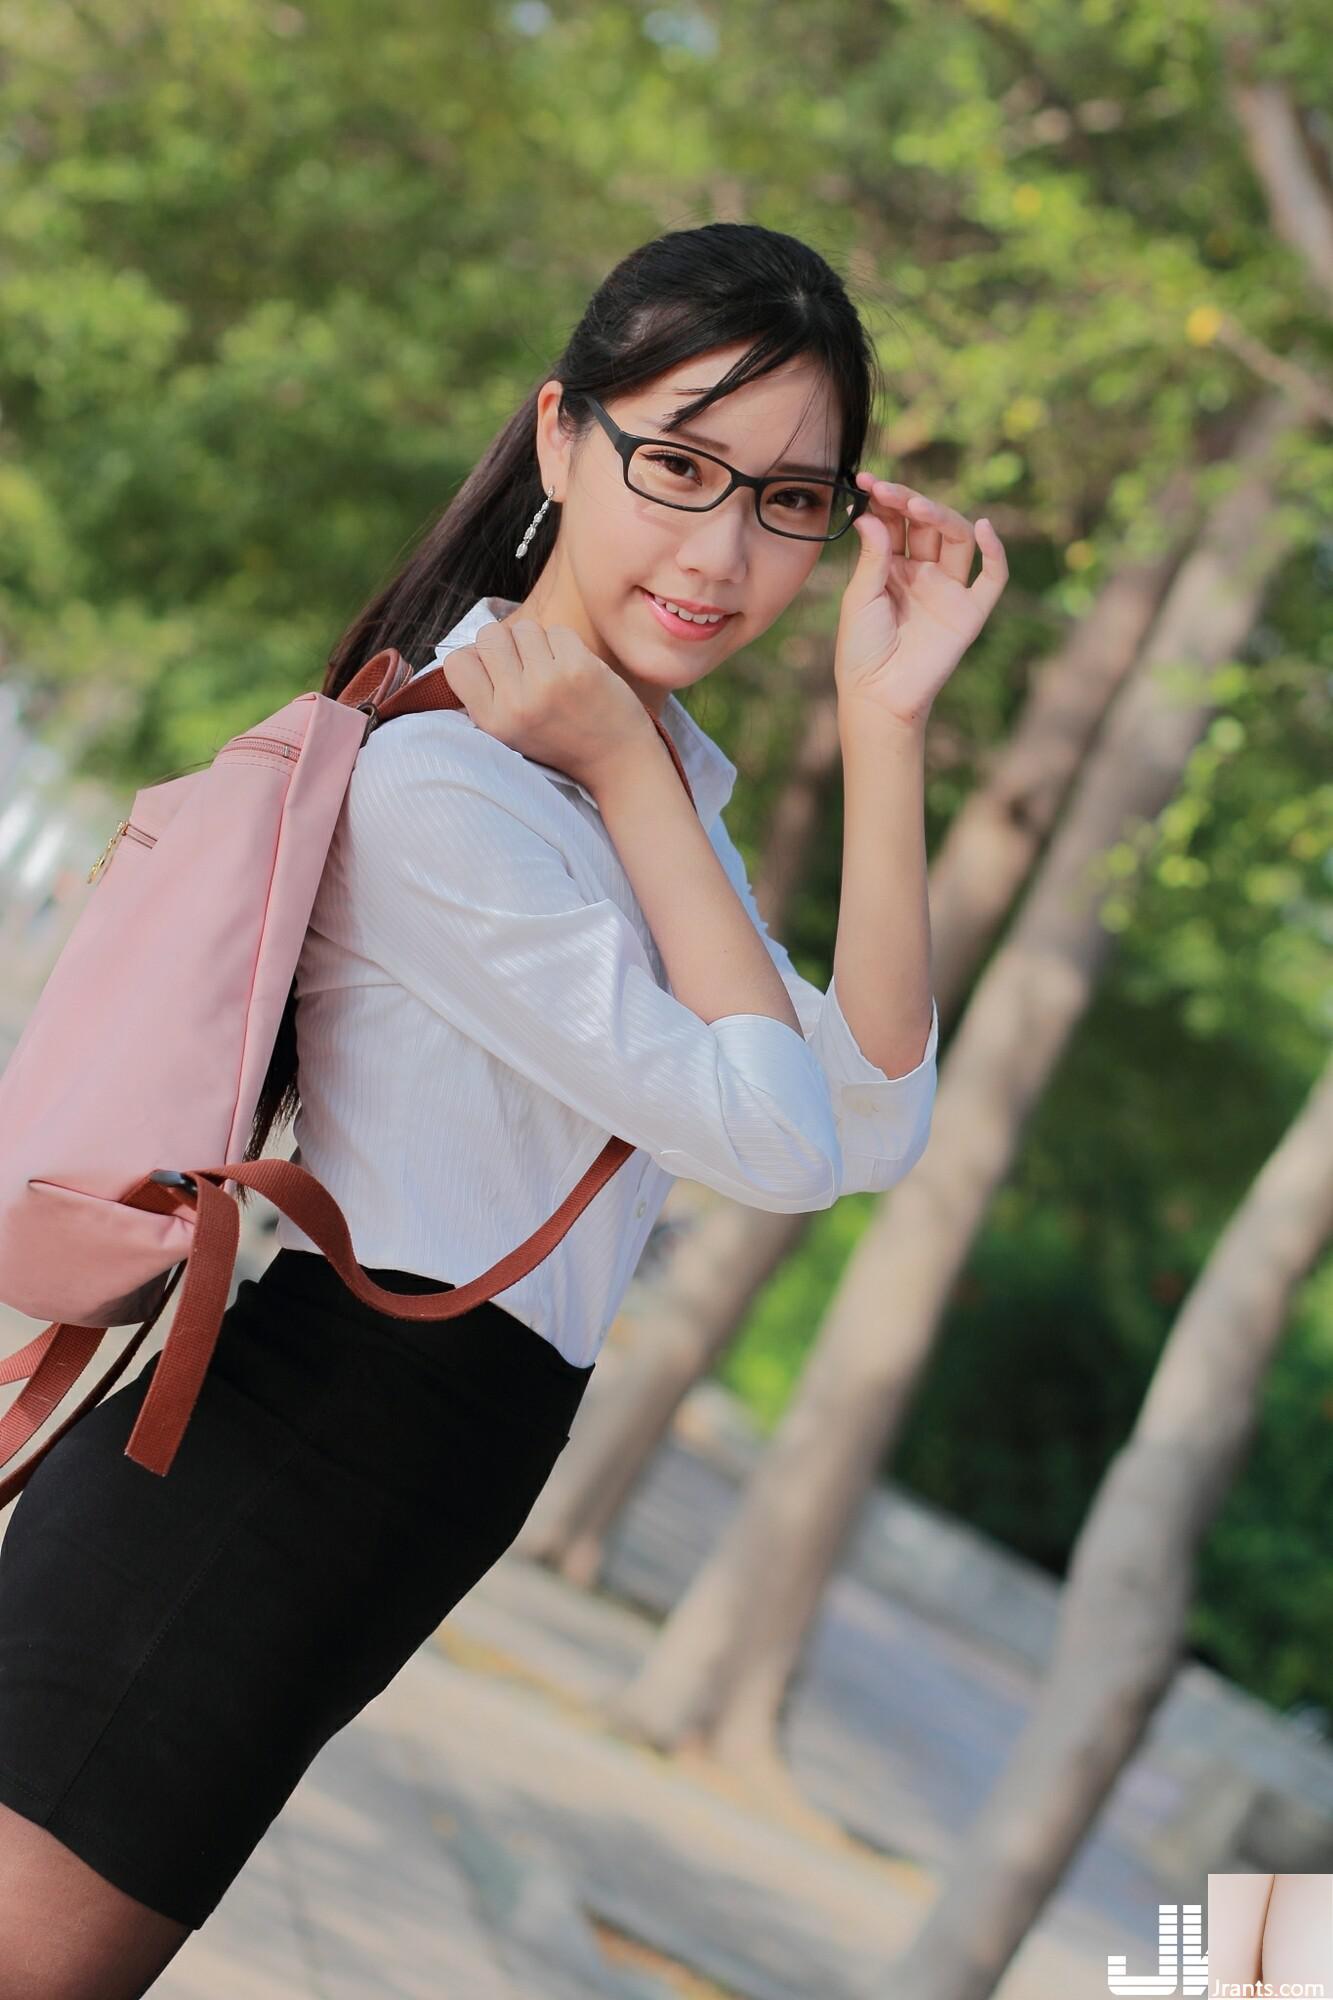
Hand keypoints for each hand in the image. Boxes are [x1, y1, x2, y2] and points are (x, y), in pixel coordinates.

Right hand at [444, 617, 654, 791]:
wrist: (616, 762)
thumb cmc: (560, 740)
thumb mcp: (510, 730)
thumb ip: (486, 692)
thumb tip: (473, 647)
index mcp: (492, 721)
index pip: (456, 663)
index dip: (476, 659)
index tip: (497, 671)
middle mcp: (515, 703)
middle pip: (490, 635)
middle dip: (508, 645)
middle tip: (529, 669)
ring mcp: (547, 683)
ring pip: (524, 629)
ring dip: (538, 643)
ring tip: (553, 672)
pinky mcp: (578, 668)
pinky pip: (558, 631)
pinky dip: (566, 645)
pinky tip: (575, 671)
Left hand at [834, 476, 1007, 725]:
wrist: (878, 696)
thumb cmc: (861, 649)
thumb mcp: (859, 598)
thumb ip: (872, 557)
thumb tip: (874, 514)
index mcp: (893, 567)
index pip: (896, 522)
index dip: (885, 500)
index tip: (866, 481)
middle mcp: (924, 572)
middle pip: (927, 525)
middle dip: (909, 503)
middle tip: (888, 490)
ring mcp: (949, 590)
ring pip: (957, 540)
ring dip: (942, 517)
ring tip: (918, 506)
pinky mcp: (970, 612)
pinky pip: (992, 578)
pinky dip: (995, 553)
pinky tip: (985, 528)